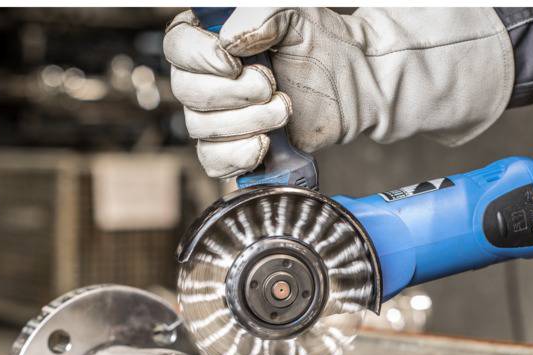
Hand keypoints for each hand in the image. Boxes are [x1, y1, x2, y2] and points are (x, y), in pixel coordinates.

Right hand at [163, 7, 512, 178]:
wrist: (354, 83)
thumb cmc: (323, 44)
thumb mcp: (294, 15)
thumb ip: (260, 18)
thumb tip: (232, 42)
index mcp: (212, 39)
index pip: (177, 47)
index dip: (199, 58)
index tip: (234, 62)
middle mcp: (207, 78)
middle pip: (189, 92)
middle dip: (236, 94)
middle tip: (274, 86)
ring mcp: (218, 117)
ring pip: (202, 129)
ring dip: (248, 122)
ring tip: (285, 108)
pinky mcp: (235, 149)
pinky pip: (214, 161)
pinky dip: (239, 154)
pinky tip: (266, 143)